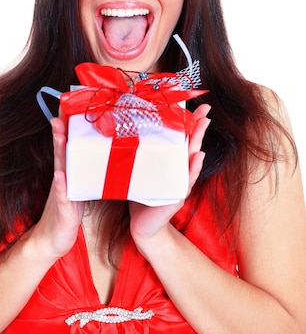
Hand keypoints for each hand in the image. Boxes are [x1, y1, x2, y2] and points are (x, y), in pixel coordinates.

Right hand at [29, 115, 83, 260]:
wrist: (52, 240)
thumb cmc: (67, 214)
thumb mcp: (78, 189)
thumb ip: (83, 173)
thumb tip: (97, 157)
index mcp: (67, 174)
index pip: (67, 147)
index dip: (66, 128)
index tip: (67, 107)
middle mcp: (62, 179)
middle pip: (61, 152)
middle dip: (60, 132)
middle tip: (60, 113)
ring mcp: (60, 193)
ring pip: (60, 168)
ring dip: (59, 151)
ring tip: (59, 134)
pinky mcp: (62, 209)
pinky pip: (62, 195)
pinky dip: (61, 184)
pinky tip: (61, 174)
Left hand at [129, 104, 210, 244]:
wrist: (143, 227)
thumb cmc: (142, 197)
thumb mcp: (140, 171)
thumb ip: (140, 155)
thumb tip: (128, 129)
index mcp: (171, 164)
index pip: (183, 140)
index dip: (191, 123)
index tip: (199, 106)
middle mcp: (179, 172)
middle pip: (192, 146)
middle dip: (199, 128)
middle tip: (206, 111)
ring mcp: (180, 184)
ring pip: (191, 161)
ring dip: (198, 143)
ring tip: (203, 126)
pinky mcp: (176, 197)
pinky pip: (186, 181)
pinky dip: (192, 169)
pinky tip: (198, 157)